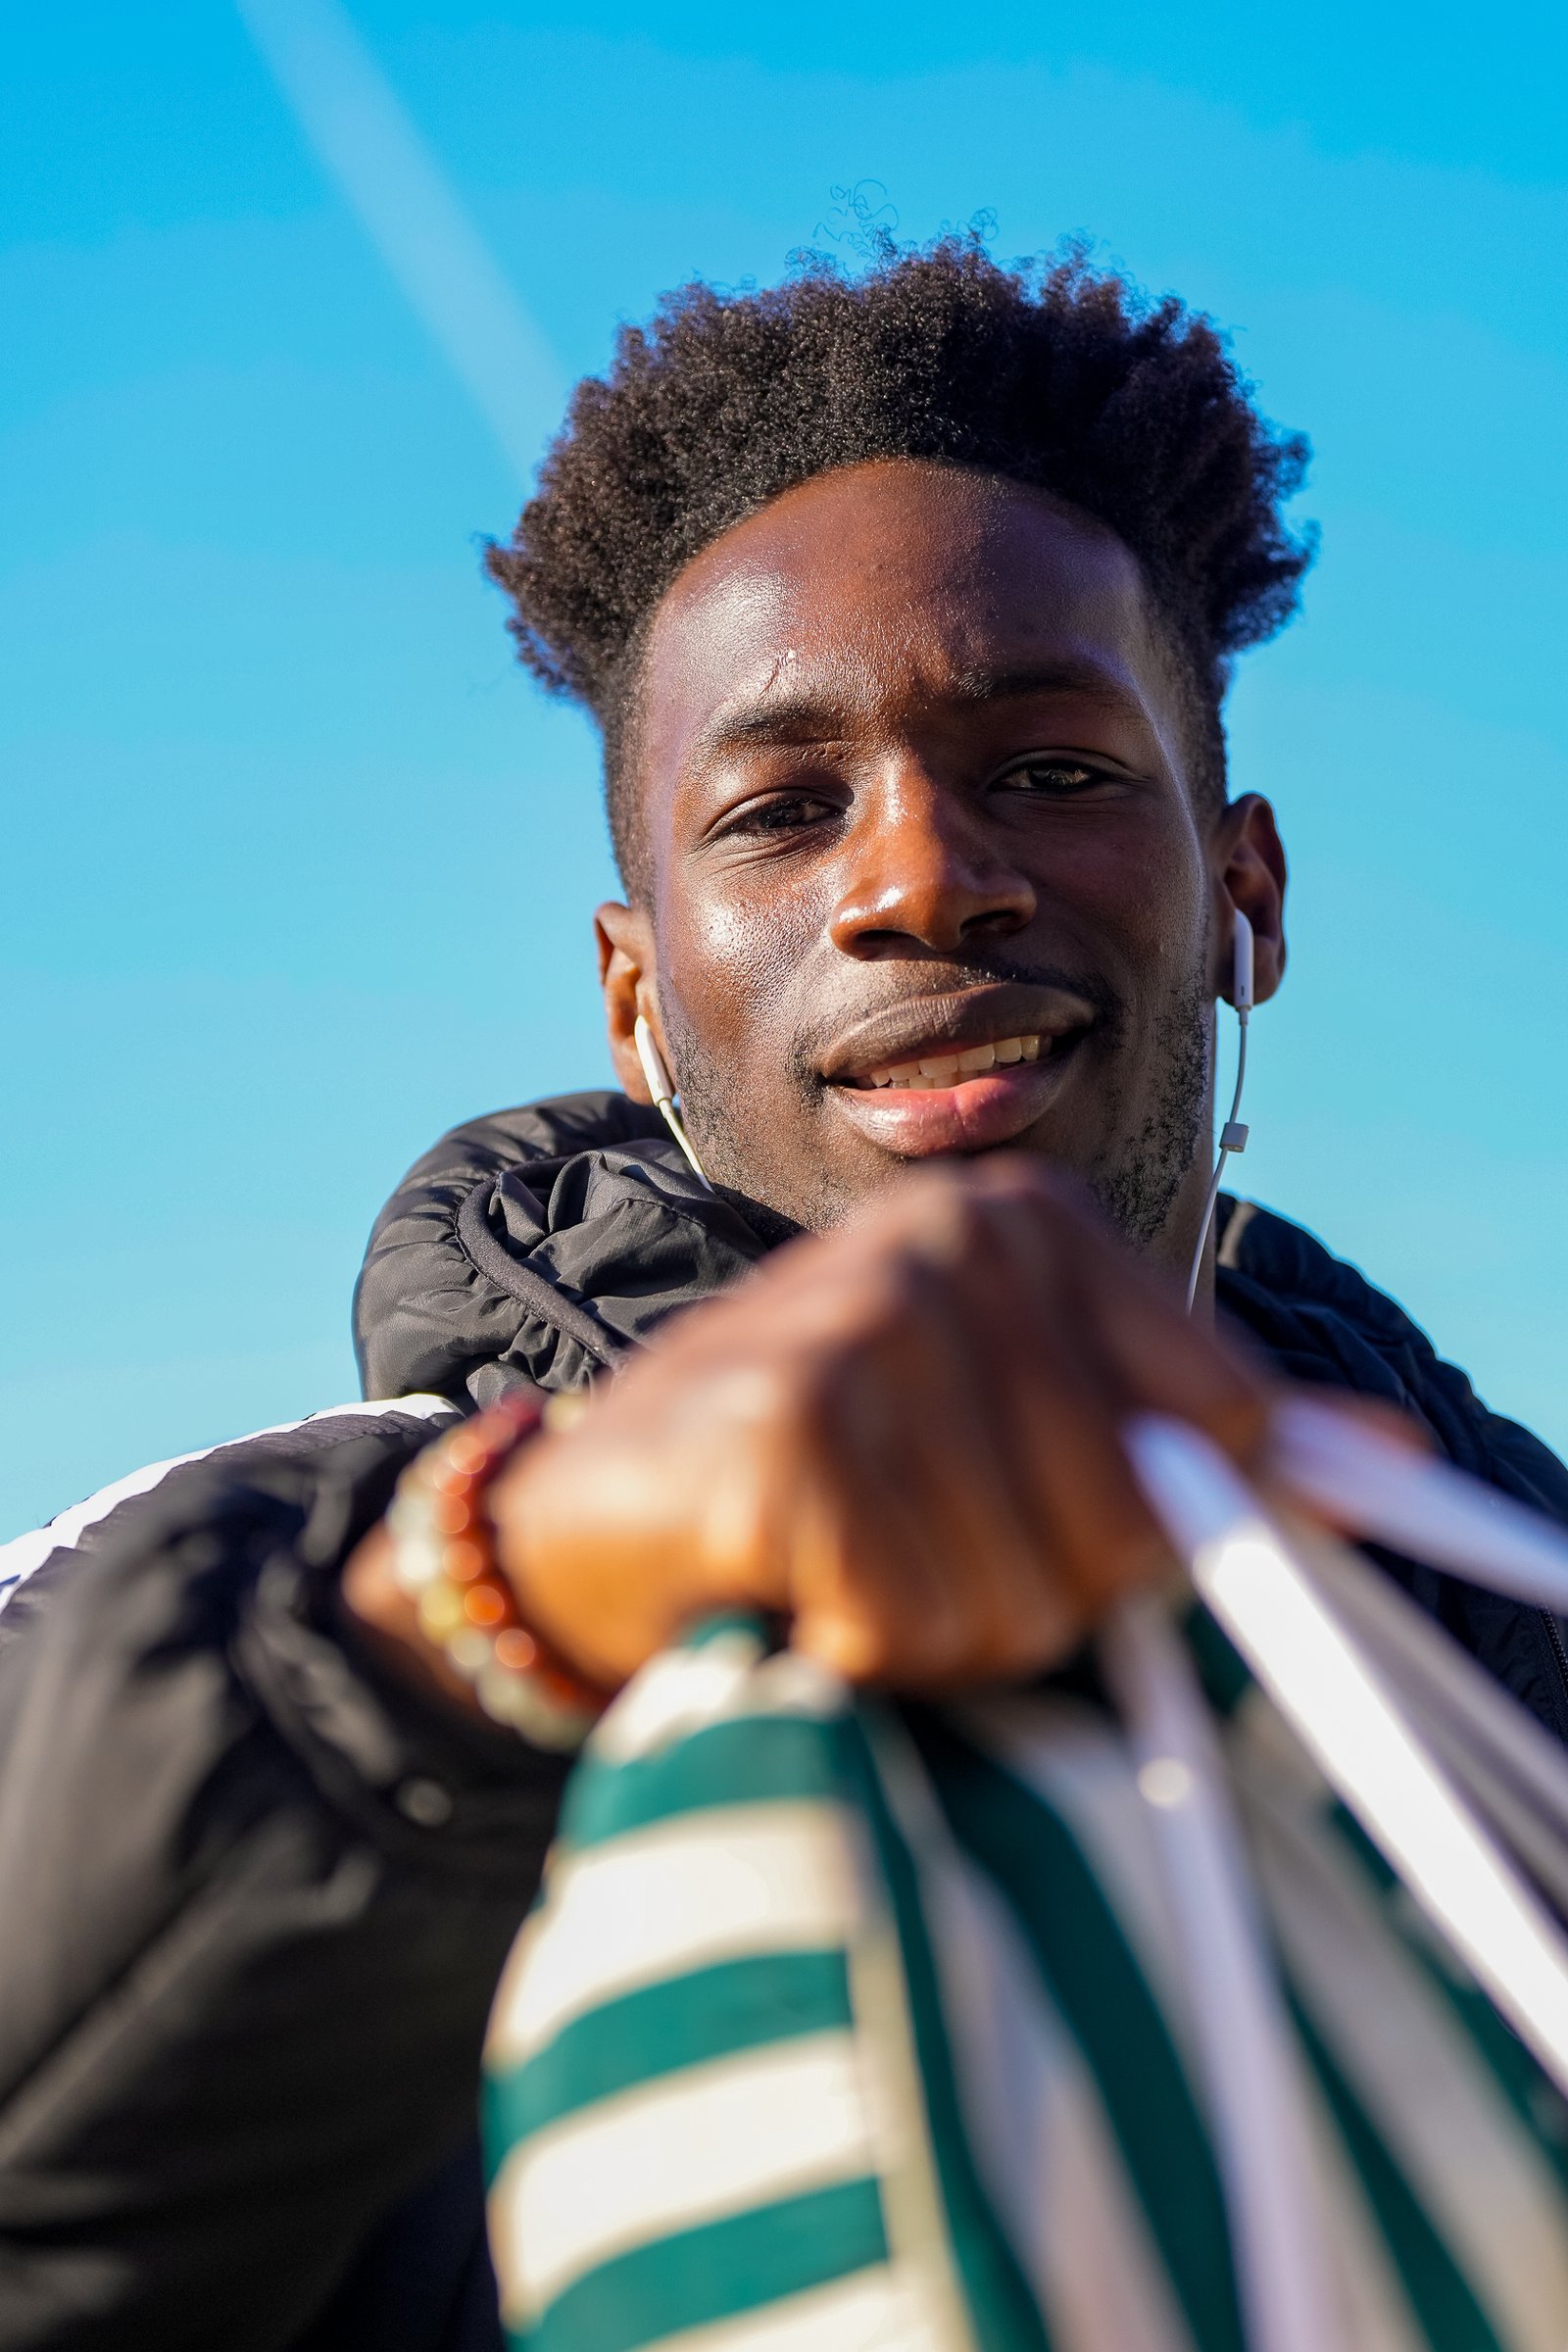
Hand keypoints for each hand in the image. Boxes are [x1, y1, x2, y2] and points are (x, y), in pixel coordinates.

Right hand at [488, 1157, 1273, 1691]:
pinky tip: (789, 1587)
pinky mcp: (789, 1429)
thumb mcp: (1016, 1425)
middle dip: (1034, 1596)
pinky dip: (860, 1648)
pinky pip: (915, 1621)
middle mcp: (951, 1240)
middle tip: (918, 1557)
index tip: (1085, 1545)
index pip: (1229, 1424)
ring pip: (1027, 1591)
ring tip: (847, 1572)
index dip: (1179, 1531)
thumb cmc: (827, 1478)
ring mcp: (867, 1322)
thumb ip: (1194, 1436)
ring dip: (940, 1634)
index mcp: (1028, 1223)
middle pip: (1132, 1525)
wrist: (591, 1514)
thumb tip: (1401, 1458)